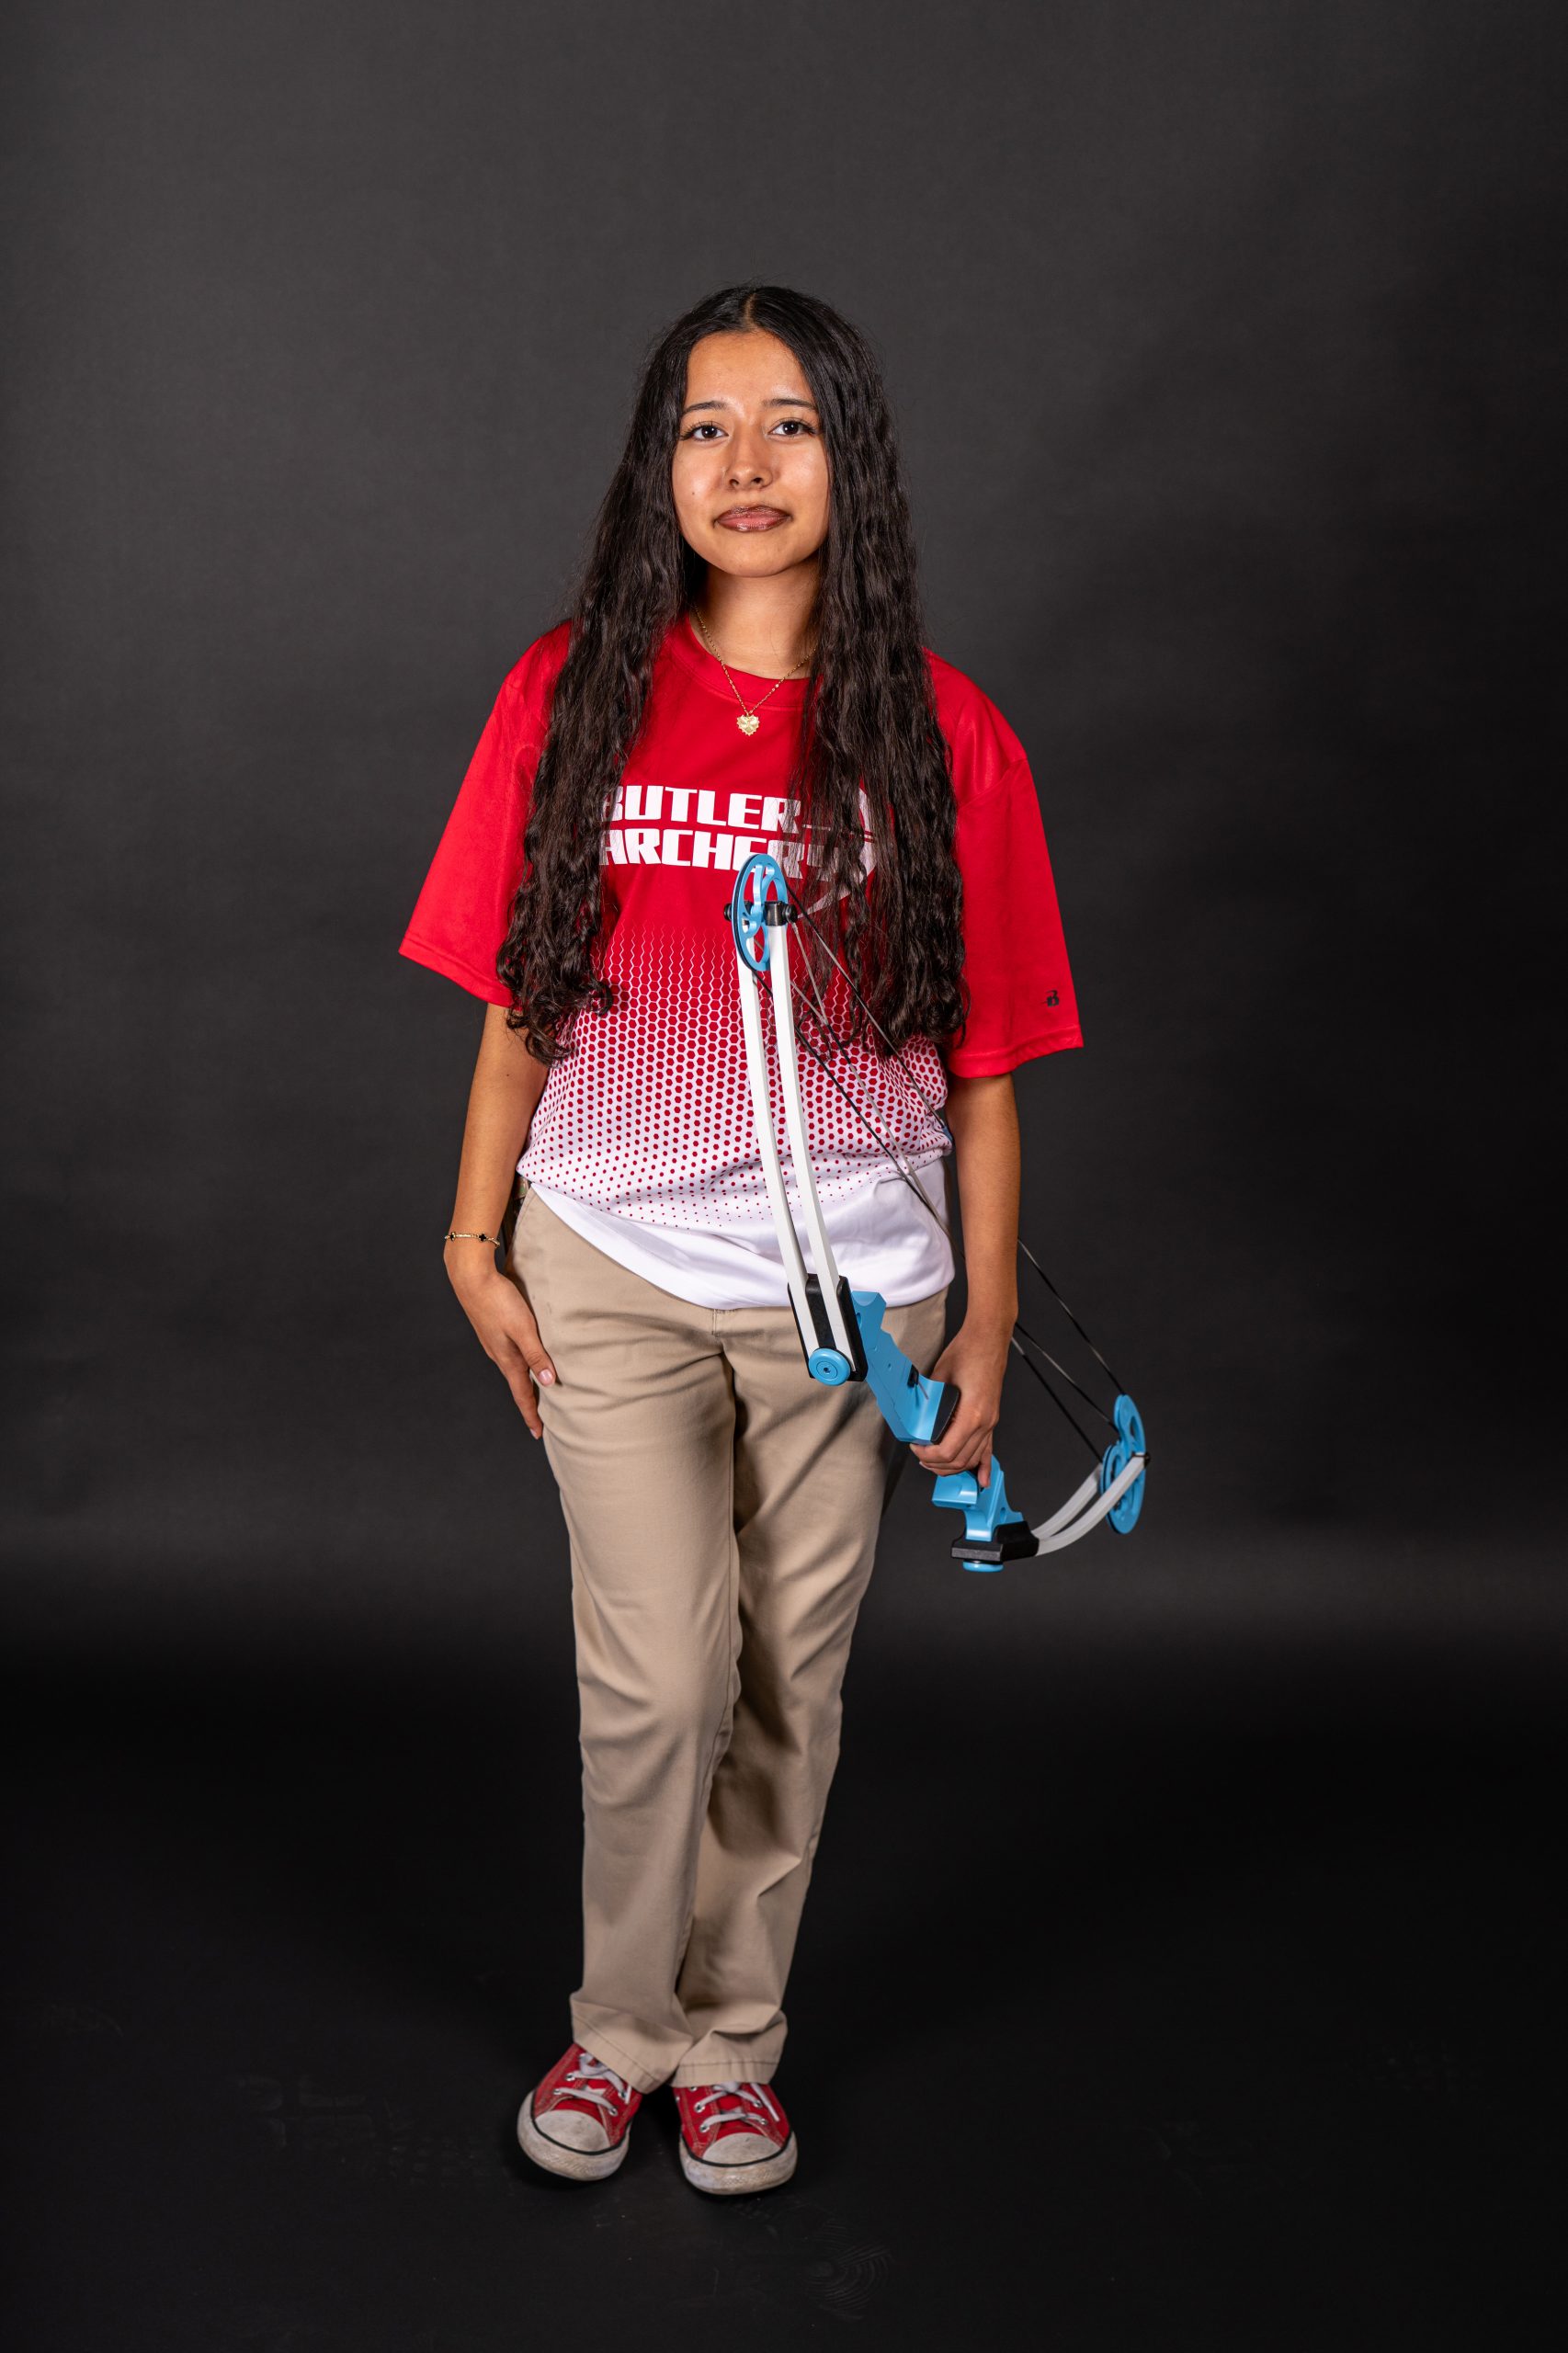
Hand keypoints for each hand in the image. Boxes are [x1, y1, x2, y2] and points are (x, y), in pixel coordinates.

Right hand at [446, 1253, 559, 1439]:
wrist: (471, 1277)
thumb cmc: (498, 1300)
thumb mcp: (523, 1329)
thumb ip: (536, 1355)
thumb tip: (548, 1383)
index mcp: (507, 1358)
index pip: (522, 1394)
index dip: (531, 1414)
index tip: (538, 1433)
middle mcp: (499, 1354)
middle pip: (518, 1384)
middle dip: (529, 1402)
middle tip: (541, 1419)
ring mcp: (494, 1342)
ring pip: (513, 1369)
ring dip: (525, 1382)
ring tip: (537, 1392)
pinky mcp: (492, 1329)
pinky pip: (509, 1354)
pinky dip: (520, 1364)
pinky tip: (525, 1357)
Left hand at [908, 1316, 1010, 1489]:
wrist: (988, 1339)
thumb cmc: (968, 1352)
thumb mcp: (939, 1377)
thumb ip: (929, 1402)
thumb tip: (916, 1415)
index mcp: (972, 1414)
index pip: (947, 1451)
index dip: (927, 1455)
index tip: (916, 1448)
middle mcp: (985, 1422)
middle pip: (960, 1460)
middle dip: (937, 1464)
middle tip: (921, 1457)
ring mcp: (991, 1421)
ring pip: (972, 1458)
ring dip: (953, 1466)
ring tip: (936, 1464)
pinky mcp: (991, 1418)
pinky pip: (989, 1448)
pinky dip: (984, 1466)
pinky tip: (981, 1479)